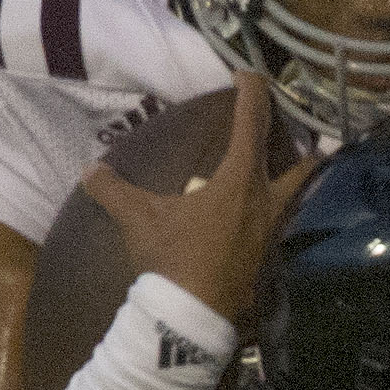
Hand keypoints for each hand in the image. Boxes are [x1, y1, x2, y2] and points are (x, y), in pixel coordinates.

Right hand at [78, 73, 317, 323]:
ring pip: (298, 194)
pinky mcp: (271, 256)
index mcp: (240, 180)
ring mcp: (274, 231)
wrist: (193, 318)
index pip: (252, 122)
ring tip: (285, 167)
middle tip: (292, 128)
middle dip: (300, 142)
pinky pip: (284, 221)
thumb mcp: (139, 219)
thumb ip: (114, 190)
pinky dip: (280, 209)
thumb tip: (88, 169)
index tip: (247, 72)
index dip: (252, 91)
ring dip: (294, 177)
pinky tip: (264, 213)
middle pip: (301, 161)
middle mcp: (267, 200)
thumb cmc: (173, 258)